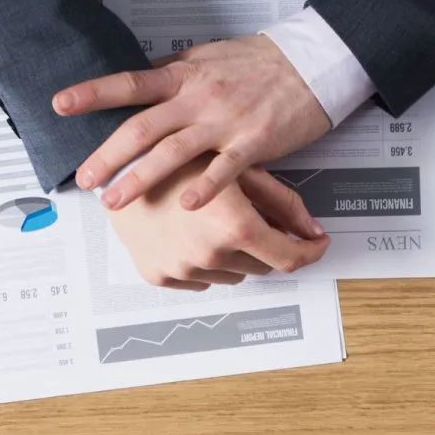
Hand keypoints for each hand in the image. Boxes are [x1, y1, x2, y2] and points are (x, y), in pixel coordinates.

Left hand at [55, 36, 331, 209]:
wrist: (310, 63)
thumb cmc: (259, 63)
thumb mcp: (207, 58)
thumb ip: (173, 74)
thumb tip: (141, 81)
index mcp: (183, 76)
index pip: (129, 84)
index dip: (93, 94)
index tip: (60, 105)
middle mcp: (198, 97)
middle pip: (142, 127)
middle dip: (108, 155)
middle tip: (83, 178)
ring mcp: (224, 120)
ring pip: (173, 152)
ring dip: (139, 178)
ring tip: (114, 201)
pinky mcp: (252, 141)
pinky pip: (224, 169)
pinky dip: (205, 188)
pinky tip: (187, 206)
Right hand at [107, 156, 326, 288]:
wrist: (119, 162)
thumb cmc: (181, 155)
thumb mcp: (240, 168)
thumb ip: (283, 203)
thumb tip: (313, 231)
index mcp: (236, 226)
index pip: (289, 258)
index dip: (309, 253)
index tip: (316, 245)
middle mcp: (211, 255)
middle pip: (261, 266)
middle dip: (264, 244)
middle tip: (249, 214)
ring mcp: (183, 270)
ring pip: (232, 275)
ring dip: (234, 254)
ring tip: (213, 219)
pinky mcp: (160, 276)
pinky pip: (199, 279)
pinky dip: (204, 262)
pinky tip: (190, 232)